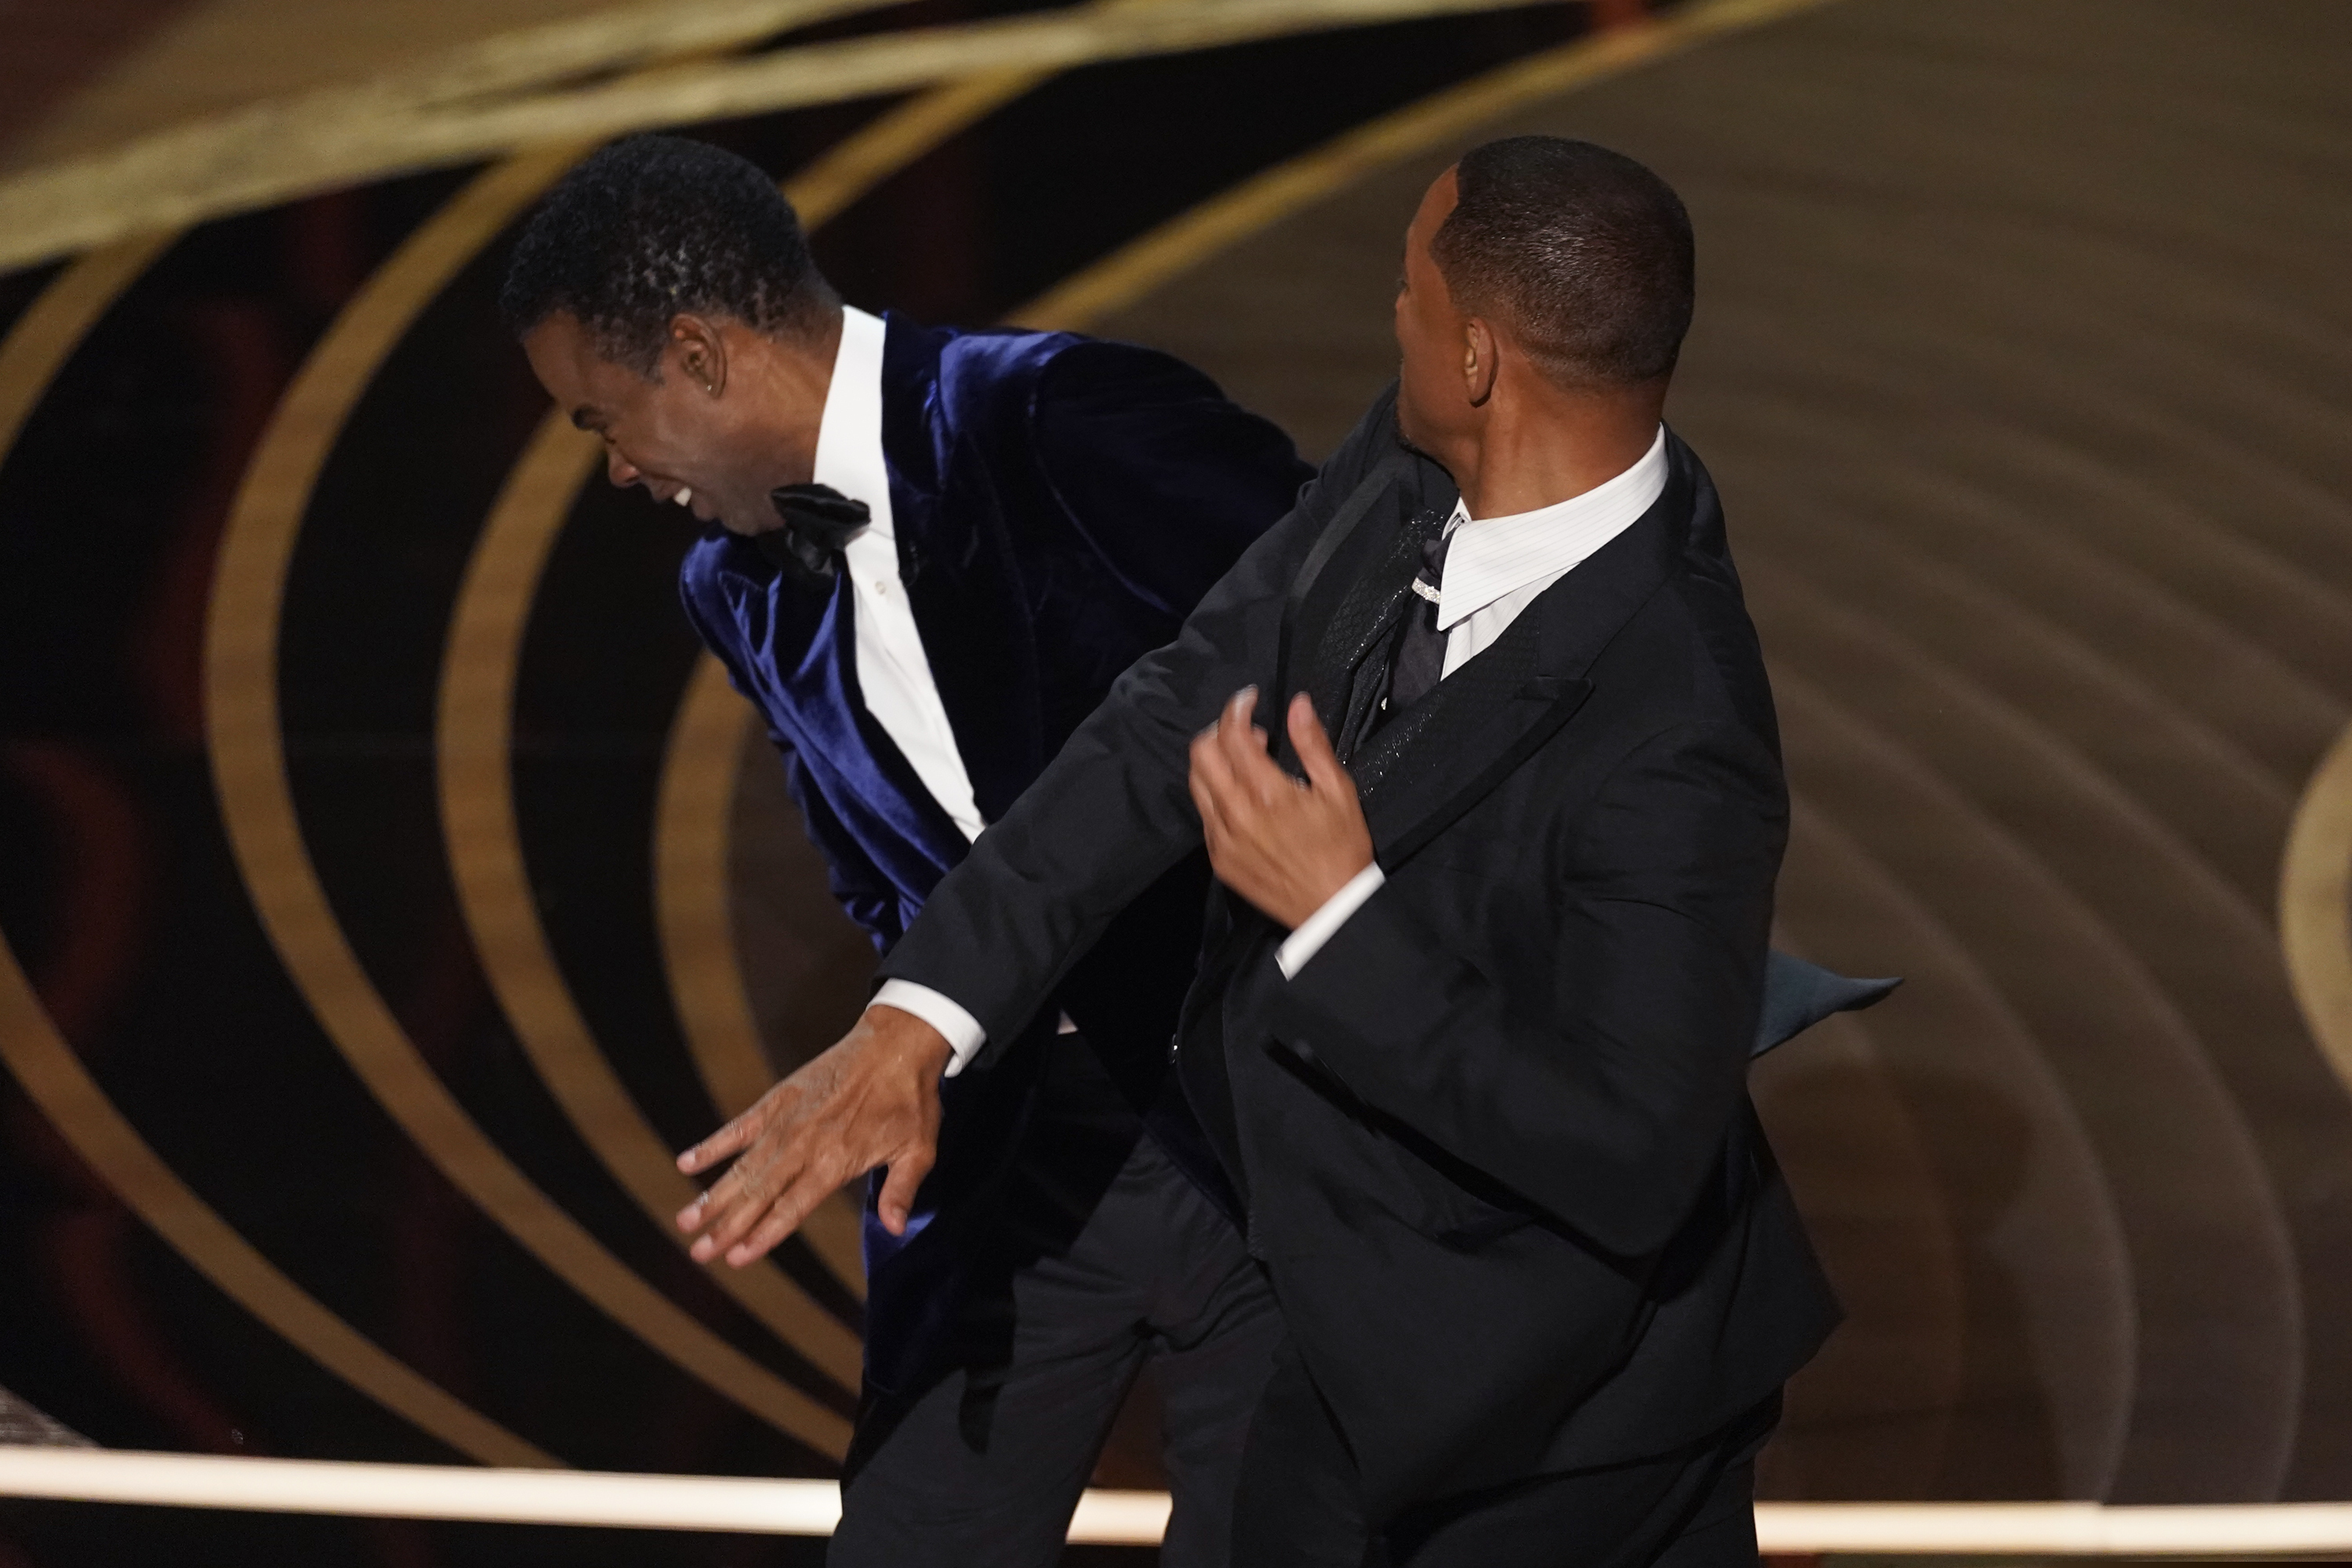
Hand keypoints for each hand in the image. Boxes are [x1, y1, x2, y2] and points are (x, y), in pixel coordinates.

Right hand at [675, 1004, 948, 1265]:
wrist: (897, 1042)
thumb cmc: (910, 1099)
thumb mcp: (919, 1149)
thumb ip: (901, 1191)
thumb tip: (894, 1229)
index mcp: (836, 1162)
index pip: (791, 1208)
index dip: (763, 1236)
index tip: (736, 1260)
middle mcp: (804, 1145)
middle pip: (758, 1194)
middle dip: (727, 1227)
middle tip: (698, 1254)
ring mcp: (787, 1121)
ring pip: (743, 1166)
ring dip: (713, 1195)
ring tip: (685, 1221)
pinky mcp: (778, 1099)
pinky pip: (739, 1126)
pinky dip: (713, 1145)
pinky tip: (686, 1163)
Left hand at [1189, 688, 1374, 928]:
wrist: (1332, 908)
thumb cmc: (1342, 848)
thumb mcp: (1338, 791)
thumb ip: (1313, 744)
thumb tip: (1297, 704)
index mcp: (1268, 793)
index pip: (1233, 735)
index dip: (1237, 708)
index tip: (1249, 700)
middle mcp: (1236, 813)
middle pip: (1201, 753)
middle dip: (1218, 730)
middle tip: (1245, 730)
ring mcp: (1222, 838)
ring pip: (1195, 783)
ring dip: (1212, 761)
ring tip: (1241, 760)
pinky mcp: (1218, 858)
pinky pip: (1203, 815)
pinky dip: (1215, 794)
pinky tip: (1239, 797)